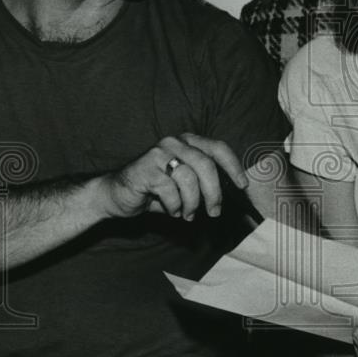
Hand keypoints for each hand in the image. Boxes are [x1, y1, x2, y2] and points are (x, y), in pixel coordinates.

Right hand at [101, 134, 246, 219]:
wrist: (115, 195)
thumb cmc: (154, 191)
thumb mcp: (184, 185)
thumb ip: (203, 184)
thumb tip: (229, 196)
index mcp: (187, 143)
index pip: (217, 148)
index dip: (233, 166)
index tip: (242, 185)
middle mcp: (174, 142)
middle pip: (206, 165)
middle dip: (214, 192)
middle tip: (214, 211)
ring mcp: (159, 153)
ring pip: (189, 178)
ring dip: (192, 203)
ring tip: (187, 214)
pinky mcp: (145, 167)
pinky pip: (170, 189)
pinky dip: (175, 205)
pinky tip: (171, 210)